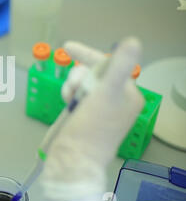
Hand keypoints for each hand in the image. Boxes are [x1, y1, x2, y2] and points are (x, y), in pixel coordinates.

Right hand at [39, 38, 144, 200]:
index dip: (87, 54)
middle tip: (72, 89)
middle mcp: (117, 101)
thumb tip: (133, 41)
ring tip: (67, 98)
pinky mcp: (86, 116)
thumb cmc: (91, 128)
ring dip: (72, 86)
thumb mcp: (106, 94)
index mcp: (128, 95)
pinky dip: (69, 95)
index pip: (109, 65)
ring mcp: (101, 110)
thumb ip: (119, 67)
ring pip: (83, 84)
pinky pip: (77, 96)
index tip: (66, 47)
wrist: (74, 159)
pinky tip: (65, 103)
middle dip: (78, 77)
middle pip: (94, 74)